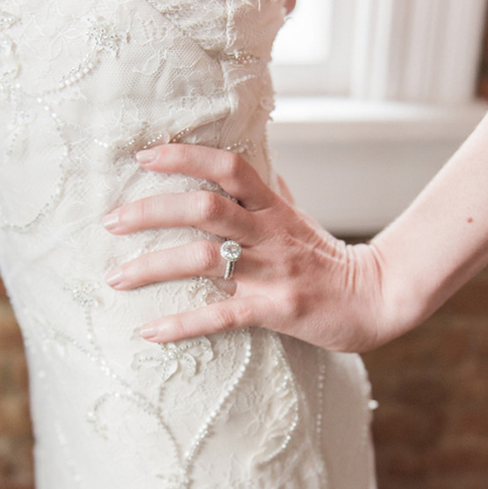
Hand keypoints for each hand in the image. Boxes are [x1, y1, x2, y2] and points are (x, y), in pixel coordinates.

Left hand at [100, 144, 403, 351]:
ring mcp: (271, 273)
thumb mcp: (300, 219)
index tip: (144, 156)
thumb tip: (257, 169)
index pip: (228, 166)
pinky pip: (220, 317)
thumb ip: (273, 194)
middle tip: (111, 222)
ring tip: (116, 277)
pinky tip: (150, 332)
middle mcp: (269, 234)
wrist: (377, 300)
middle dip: (151, 212)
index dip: (185, 156)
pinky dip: (181, 324)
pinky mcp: (274, 312)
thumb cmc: (330, 260)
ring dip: (152, 267)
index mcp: (273, 208)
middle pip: (204, 208)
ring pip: (203, 260)